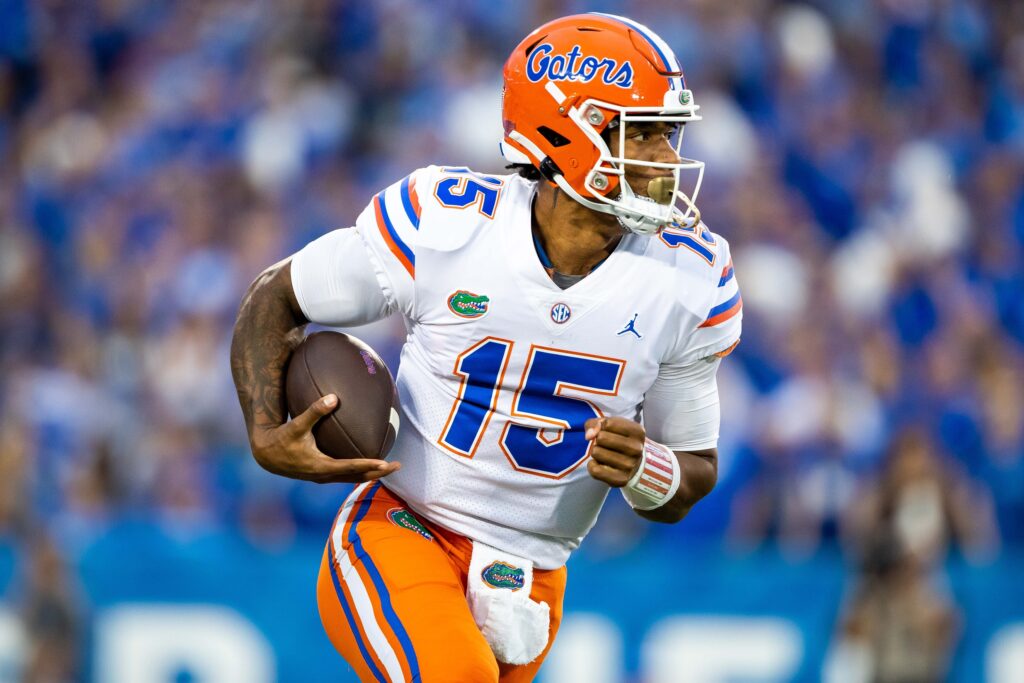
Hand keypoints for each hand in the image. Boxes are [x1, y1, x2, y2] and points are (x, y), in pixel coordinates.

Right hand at [249, 394, 400, 483]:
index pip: (350, 467)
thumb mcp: (296, 425)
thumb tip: (333, 397)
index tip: (385, 463)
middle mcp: (325, 475)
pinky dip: (360, 471)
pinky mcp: (323, 475)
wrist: (267, 455)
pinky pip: (346, 475)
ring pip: (353, 479)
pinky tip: (370, 462)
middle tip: (398, 466)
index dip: (368, 465)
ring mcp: (324, 477)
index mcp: (320, 466)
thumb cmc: (282, 438)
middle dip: (378, 473)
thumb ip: (314, 411)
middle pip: (357, 477)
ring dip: (372, 474)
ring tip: (390, 466)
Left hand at [584, 416, 644, 487]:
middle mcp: (637, 449)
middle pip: (601, 438)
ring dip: (596, 452)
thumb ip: (596, 423)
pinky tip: (600, 464)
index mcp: (637, 431)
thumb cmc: (620, 439)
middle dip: (598, 440)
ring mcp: (630, 465)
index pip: (608, 424)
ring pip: (596, 452)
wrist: (634, 464)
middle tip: (606, 445)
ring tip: (605, 454)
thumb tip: (589, 436)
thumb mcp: (611, 425)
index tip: (609, 432)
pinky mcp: (621, 480)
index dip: (602, 427)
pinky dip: (592, 465)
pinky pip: (595, 470)